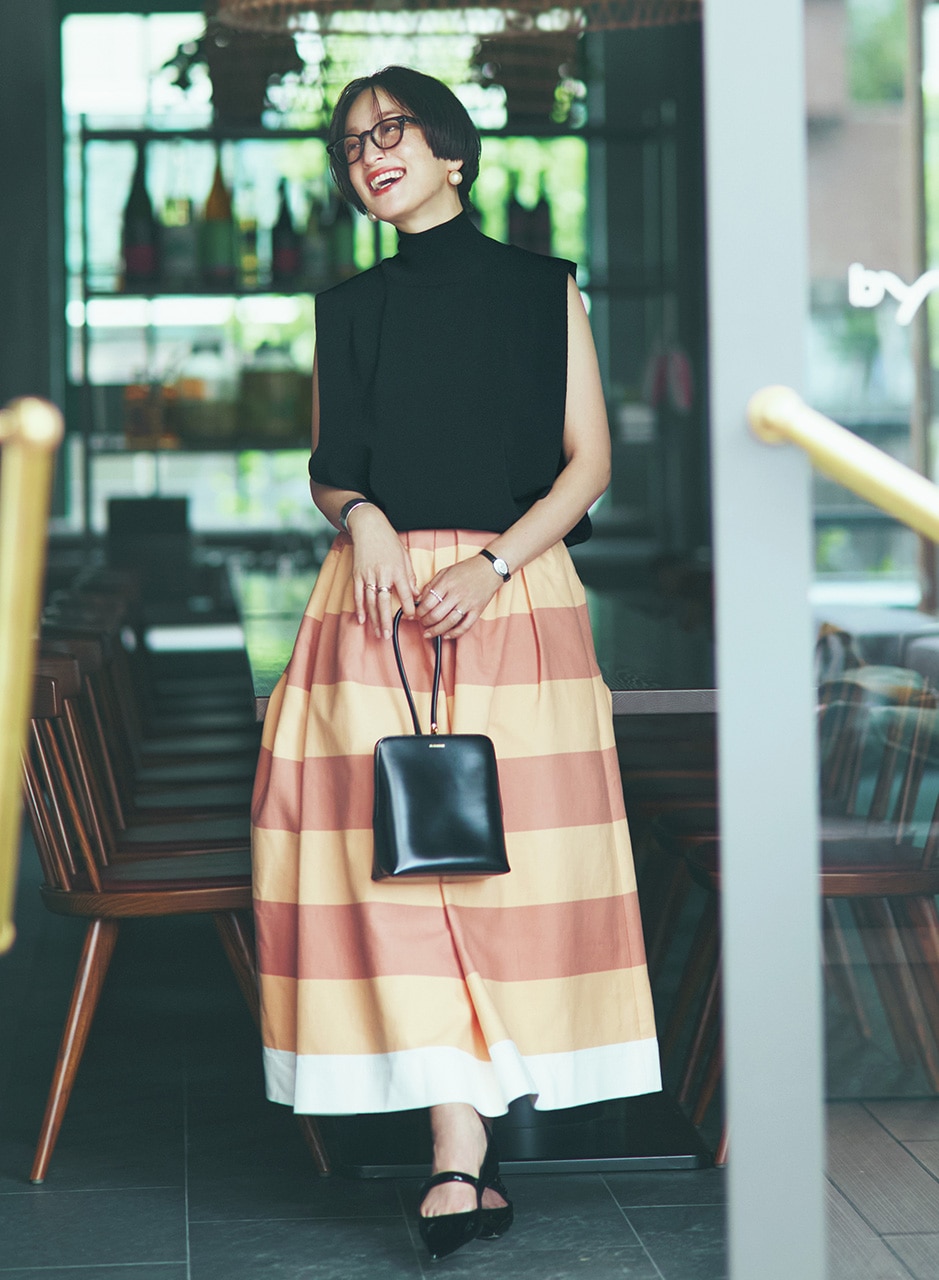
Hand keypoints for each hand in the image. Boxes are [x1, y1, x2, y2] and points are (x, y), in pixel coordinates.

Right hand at [348, 505, 418, 638]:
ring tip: (378, 633)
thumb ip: (409, 576)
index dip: (409, 607)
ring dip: (374, 619)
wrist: (368, 526)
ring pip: (371, 602)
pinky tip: (361, 620)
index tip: (412, 617)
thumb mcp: (404, 556)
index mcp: (397, 570)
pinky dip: (359, 608)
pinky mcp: (357, 574)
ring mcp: (368, 575)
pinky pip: (358, 595)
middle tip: (388, 636)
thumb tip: (415, 594)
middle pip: (384, 603)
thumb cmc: (389, 540)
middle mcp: (382, 574)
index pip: (405, 594)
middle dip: (386, 621)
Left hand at [416, 554, 501, 638]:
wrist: (489, 569)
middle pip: (436, 615)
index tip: (417, 614)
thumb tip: (419, 599)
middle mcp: (456, 594)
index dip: (419, 611)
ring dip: (436, 631)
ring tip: (429, 633)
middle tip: (423, 623)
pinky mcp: (477, 610)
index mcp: (446, 583)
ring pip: (449, 623)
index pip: (428, 602)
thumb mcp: (445, 571)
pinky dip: (454, 633)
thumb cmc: (466, 569)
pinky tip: (446, 635)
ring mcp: (467, 603)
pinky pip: (465, 626)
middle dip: (426, 622)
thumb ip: (431, 585)